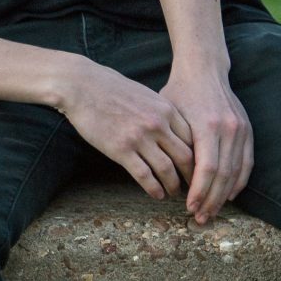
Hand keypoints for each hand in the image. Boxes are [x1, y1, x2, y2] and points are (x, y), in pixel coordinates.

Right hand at [58, 59, 195, 202]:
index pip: (192, 139)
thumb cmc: (111, 88)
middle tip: (192, 186)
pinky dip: (154, 188)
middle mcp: (157, 124)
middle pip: (185, 157)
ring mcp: (139, 138)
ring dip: (173, 185)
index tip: (198, 168)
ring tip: (173, 193)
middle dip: (192, 176)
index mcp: (166, 110)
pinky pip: (144, 175)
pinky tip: (156, 195)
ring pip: (167, 169)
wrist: (82, 86)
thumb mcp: (146, 95)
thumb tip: (172, 131)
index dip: (198, 157)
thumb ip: (161, 112)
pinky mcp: (121, 149)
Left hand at [160, 63, 252, 224]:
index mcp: (208, 126)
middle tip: (200, 218)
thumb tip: (172, 178)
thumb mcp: (170, 116)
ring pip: (237, 172)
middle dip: (211, 199)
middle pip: (224, 175)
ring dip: (224, 195)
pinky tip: (229, 195)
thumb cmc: (179, 93)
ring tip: (212, 211)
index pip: (207, 168)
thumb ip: (175, 144)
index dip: (200, 191)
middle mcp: (228, 129)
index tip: (190, 207)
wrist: (204, 70)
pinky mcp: (248, 130)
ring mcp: (241, 130)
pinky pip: (247, 162)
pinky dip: (239, 182)